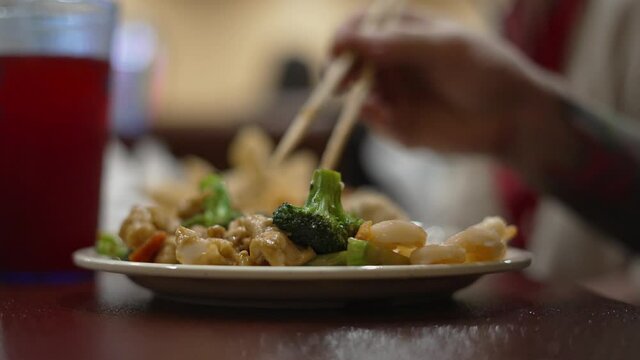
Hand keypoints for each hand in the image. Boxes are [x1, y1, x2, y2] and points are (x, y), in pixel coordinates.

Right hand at [332, 12, 555, 158]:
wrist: (513, 117)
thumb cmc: (486, 72)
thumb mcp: (446, 49)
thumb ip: (400, 43)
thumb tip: (353, 40)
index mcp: (404, 33)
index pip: (362, 27)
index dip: (345, 35)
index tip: (338, 48)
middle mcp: (394, 62)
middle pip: (352, 62)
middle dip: (340, 71)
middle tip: (337, 82)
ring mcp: (396, 94)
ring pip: (359, 94)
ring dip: (357, 99)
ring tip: (371, 105)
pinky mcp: (400, 125)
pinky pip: (376, 122)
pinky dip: (378, 121)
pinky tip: (392, 120)